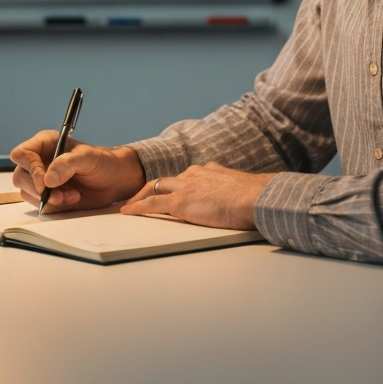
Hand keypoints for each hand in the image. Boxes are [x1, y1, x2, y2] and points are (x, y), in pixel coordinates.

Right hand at [10, 131, 145, 212]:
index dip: (30, 169)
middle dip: (39, 190)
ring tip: (72, 195)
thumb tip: (47, 180)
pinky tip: (71, 199)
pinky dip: (53, 206)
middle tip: (61, 194)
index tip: (44, 183)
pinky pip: (39, 205)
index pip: (21, 154)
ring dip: (48, 199)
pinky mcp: (47, 196)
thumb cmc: (102, 162)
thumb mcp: (87, 157)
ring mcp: (42, 180)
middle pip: (20, 176)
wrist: (113, 181)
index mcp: (45, 144)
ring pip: (27, 193)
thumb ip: (66, 164)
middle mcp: (39, 161)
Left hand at [120, 162, 276, 229]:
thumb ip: (231, 192)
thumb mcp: (240, 190)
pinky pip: (152, 204)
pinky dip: (137, 207)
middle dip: (150, 188)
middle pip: (165, 179)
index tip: (169, 190)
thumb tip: (237, 201)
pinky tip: (127, 212)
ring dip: (139, 197)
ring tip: (129, 205)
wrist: (255, 197)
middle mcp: (194, 174)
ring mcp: (185, 186)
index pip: (185, 177)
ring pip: (154, 188)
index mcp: (209, 171)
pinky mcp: (179, 202)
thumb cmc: (255, 198)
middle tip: (138, 196)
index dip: (175, 184)